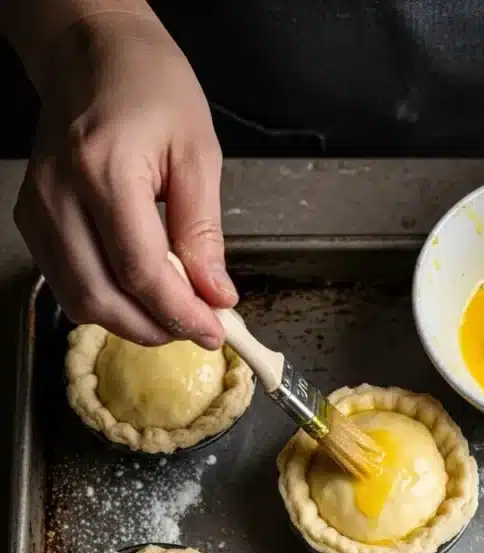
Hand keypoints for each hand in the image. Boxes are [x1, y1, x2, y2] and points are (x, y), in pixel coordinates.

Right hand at [14, 11, 235, 346]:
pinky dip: (106, 301)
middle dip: (155, 328)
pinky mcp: (32, 219)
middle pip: (102, 297)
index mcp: (104, 170)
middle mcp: (59, 194)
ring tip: (172, 313)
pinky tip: (139, 293)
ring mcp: (38, 208)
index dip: (181, 314)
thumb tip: (215, 296)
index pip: (141, 272)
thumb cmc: (150, 88)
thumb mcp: (198, 154)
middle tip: (196, 329)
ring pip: (79, 300)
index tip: (215, 332)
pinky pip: (66, 283)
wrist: (92, 54)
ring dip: (130, 322)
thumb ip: (203, 233)